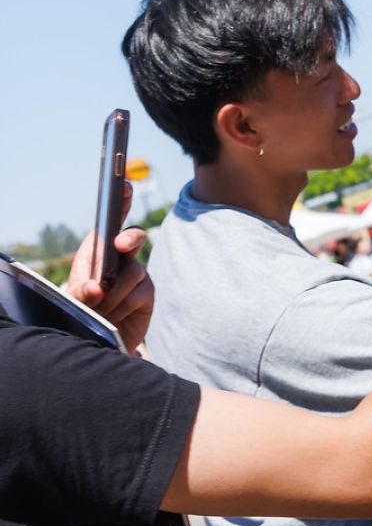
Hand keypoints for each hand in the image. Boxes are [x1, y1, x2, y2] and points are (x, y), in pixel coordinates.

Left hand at [67, 187, 155, 353]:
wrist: (96, 339)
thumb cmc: (79, 312)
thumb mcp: (70, 301)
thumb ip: (79, 294)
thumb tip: (97, 288)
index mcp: (95, 250)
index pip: (110, 222)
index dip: (119, 202)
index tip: (123, 186)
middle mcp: (119, 257)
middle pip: (132, 237)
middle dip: (128, 239)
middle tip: (119, 246)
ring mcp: (135, 273)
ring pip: (133, 273)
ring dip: (113, 294)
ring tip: (100, 310)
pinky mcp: (147, 292)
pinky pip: (139, 293)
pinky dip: (123, 306)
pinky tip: (113, 316)